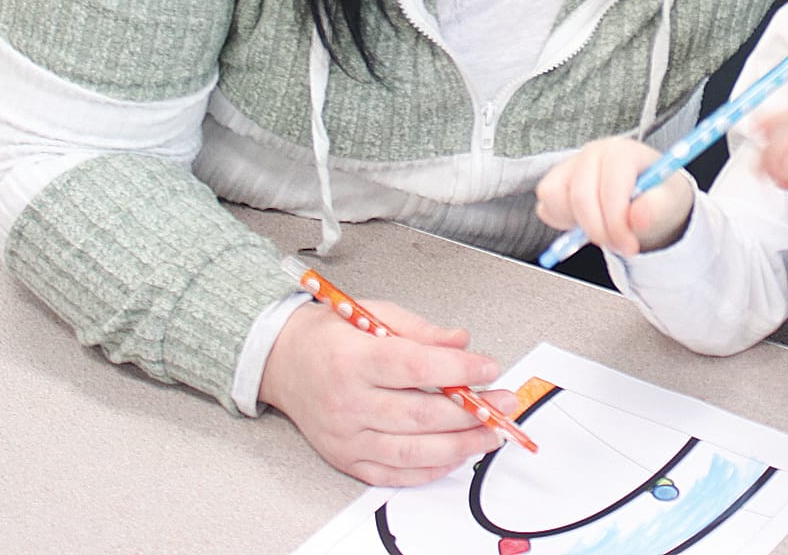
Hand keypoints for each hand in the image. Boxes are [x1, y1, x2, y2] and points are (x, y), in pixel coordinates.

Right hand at [259, 297, 518, 486]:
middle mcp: (347, 403)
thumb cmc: (331, 335)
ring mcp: (346, 436)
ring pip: (412, 450)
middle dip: (472, 411)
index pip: (414, 366)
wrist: (282, 362)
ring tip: (491, 434)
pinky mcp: (346, 459)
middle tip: (505, 402)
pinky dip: (431, 468)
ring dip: (460, 445)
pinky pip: (395, 474)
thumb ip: (421, 330)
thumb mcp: (374, 313)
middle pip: (420, 415)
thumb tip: (462, 342)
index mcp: (353, 359)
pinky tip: (456, 454)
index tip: (490, 366)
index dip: (458, 368)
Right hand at [535, 136, 694, 256]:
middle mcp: (592, 152)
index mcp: (621, 151)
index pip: (609, 187)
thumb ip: (655, 207)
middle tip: (619, 246)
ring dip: (579, 224)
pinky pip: (546, 206)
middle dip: (599, 231)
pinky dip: (562, 221)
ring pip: (556, 200)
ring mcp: (570, 164)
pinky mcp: (554, 180)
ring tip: (604, 228)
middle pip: (580, 197)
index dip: (617, 223)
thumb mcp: (668, 200)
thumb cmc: (656, 193)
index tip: (630, 246)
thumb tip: (638, 218)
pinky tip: (586, 221)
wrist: (646, 191)